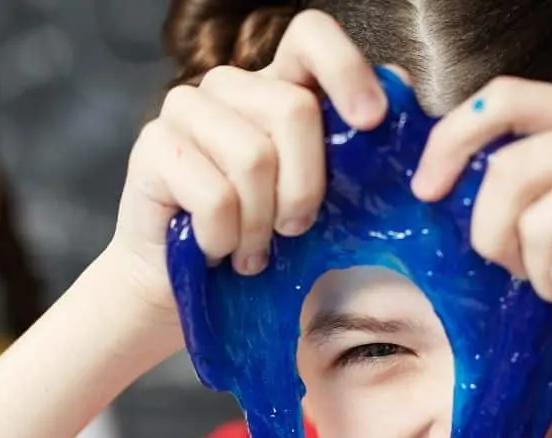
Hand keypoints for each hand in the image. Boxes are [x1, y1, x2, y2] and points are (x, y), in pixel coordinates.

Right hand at [106, 10, 388, 320]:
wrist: (182, 286)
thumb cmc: (254, 243)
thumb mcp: (314, 201)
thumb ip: (350, 150)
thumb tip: (399, 90)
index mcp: (272, 89)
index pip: (309, 36)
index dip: (345, 68)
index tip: (369, 122)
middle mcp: (227, 88)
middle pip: (292, 109)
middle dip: (304, 187)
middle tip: (293, 231)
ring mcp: (184, 111)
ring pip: (254, 158)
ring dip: (260, 225)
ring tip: (251, 252)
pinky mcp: (152, 147)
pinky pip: (215, 197)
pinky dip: (224, 240)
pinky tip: (216, 251)